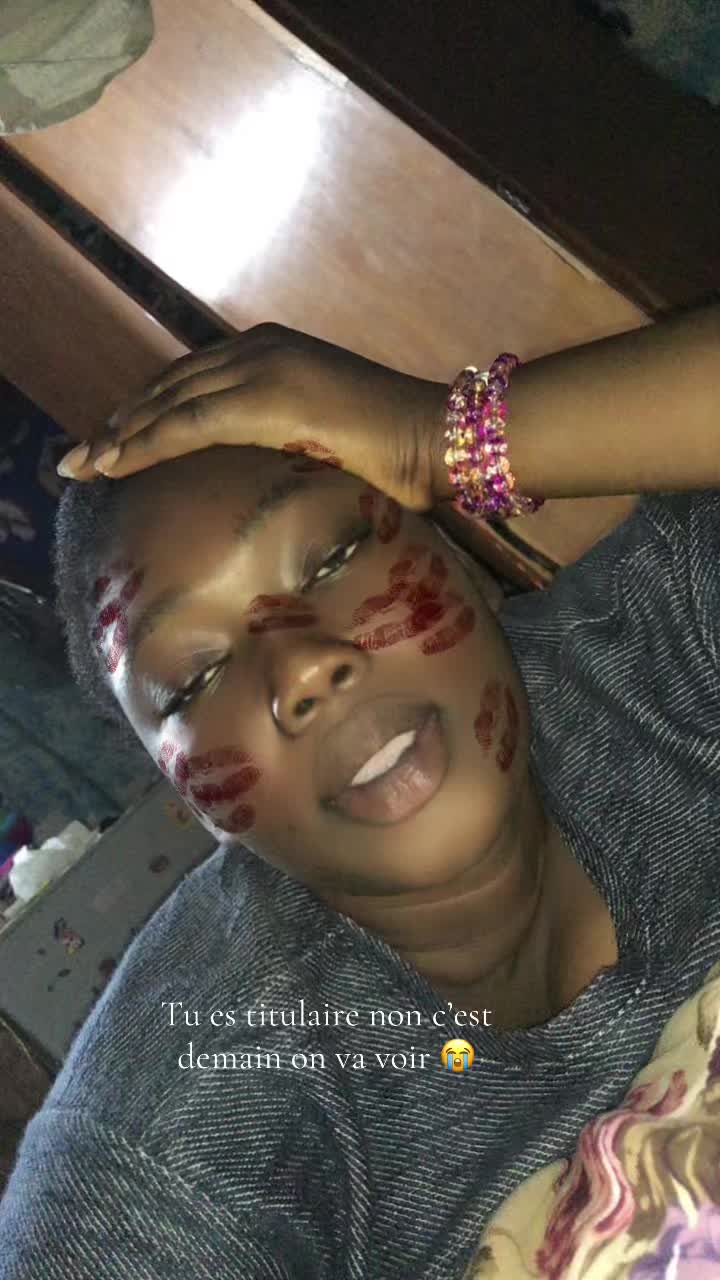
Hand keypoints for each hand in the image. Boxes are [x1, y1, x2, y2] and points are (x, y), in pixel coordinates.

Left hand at [56, 324, 449, 511]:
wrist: (432, 434)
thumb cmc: (396, 445)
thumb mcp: (326, 429)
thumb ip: (289, 431)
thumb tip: (275, 462)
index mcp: (272, 350)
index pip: (192, 378)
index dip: (147, 408)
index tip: (115, 437)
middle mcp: (258, 349)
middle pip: (169, 385)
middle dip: (120, 421)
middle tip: (80, 455)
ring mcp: (258, 368)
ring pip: (167, 404)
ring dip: (118, 436)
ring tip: (82, 465)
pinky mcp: (260, 400)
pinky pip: (183, 425)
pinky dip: (141, 445)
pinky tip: (110, 464)